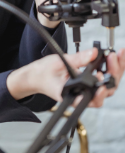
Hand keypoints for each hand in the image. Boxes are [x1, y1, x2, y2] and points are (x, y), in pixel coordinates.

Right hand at [7, 47, 124, 104]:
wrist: (36, 77)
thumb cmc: (43, 74)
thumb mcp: (59, 62)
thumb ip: (78, 59)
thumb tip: (93, 53)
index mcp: (71, 95)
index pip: (89, 99)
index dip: (99, 92)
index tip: (101, 78)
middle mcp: (81, 96)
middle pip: (105, 92)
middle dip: (113, 73)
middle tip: (113, 57)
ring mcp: (86, 92)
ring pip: (107, 87)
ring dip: (114, 71)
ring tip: (115, 55)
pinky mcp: (88, 86)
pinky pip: (103, 81)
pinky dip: (110, 70)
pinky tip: (111, 59)